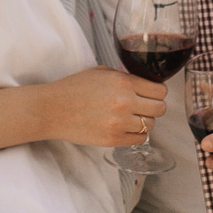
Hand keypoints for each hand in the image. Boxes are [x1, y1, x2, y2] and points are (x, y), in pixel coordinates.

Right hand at [43, 66, 168, 149]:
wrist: (52, 110)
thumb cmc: (73, 88)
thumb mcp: (101, 72)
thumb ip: (125, 77)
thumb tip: (143, 84)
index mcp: (123, 82)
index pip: (160, 90)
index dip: (157, 92)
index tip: (152, 94)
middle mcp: (125, 102)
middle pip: (160, 109)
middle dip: (154, 107)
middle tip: (144, 106)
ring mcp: (120, 123)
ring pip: (151, 125)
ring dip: (144, 121)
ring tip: (131, 118)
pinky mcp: (113, 139)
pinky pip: (139, 139)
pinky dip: (136, 134)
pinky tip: (125, 128)